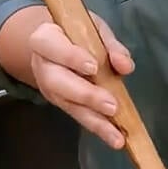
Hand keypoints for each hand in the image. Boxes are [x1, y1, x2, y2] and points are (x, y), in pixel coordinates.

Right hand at [29, 11, 134, 148]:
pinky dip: (98, 127)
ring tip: (117, 136)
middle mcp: (43, 65)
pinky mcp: (61, 104)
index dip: (71, 57)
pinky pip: (79, 116)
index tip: (93, 67)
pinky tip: (115, 138)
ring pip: (68, 106)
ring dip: (95, 121)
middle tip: (111, 106)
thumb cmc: (76, 33)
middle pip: (57, 82)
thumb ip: (110, 46)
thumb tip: (125, 65)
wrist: (58, 42)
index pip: (52, 46)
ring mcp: (49, 88)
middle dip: (86, 96)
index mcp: (44, 39)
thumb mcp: (94, 30)